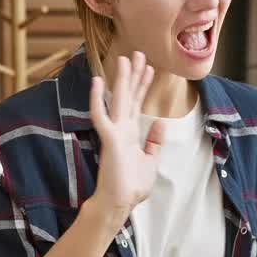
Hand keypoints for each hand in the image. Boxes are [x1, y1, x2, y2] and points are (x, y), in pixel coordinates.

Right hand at [84, 52, 163, 218]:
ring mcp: (115, 132)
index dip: (143, 85)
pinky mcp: (109, 139)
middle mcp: (122, 129)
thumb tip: (159, 124)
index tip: (150, 68)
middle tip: (139, 53)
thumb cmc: (132, 186)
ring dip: (121, 79)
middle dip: (134, 75)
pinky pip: (101, 115)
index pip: (138, 103)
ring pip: (118, 99)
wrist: (120, 203)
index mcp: (131, 133)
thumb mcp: (151, 161)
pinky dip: (97, 98)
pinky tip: (97, 81)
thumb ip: (154, 142)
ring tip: (124, 58)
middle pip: (129, 96)